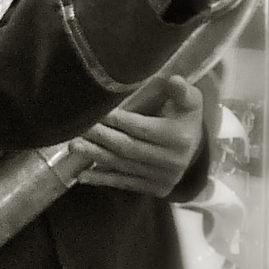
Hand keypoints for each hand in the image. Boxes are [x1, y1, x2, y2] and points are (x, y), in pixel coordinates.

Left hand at [72, 74, 204, 195]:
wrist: (194, 148)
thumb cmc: (185, 116)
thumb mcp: (190, 100)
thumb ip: (182, 91)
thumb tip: (175, 80)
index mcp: (179, 138)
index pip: (140, 128)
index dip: (117, 119)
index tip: (95, 111)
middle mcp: (172, 161)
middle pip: (128, 148)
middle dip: (100, 137)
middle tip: (77, 126)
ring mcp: (163, 178)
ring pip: (123, 166)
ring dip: (95, 157)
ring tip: (73, 147)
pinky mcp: (156, 189)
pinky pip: (125, 183)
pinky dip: (102, 179)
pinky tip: (82, 175)